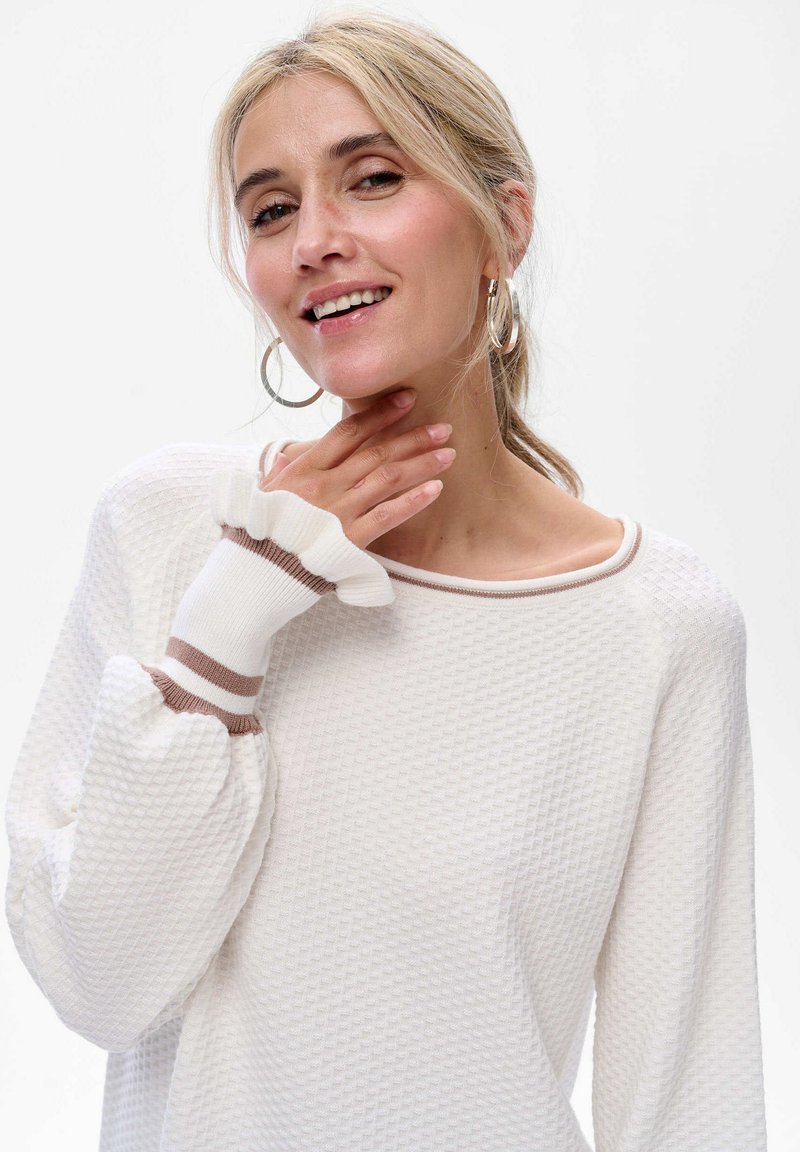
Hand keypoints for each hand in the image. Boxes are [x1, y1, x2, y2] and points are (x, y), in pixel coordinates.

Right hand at [259, 389, 454, 549]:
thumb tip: (286, 457)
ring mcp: (338, 512)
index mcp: (303, 470)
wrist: (255, 573)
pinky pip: (387, 515)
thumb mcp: (262, 496)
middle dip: (413, 437)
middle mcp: (324, 486)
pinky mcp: (349, 540)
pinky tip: (435, 489)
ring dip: (421, 464)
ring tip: (448, 454)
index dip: (380, 413)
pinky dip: (413, 501)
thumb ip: (279, 474)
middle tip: (442, 428)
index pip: (348, 432)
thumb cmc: (258, 533)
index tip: (406, 399)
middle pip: (376, 452)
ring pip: (387, 478)